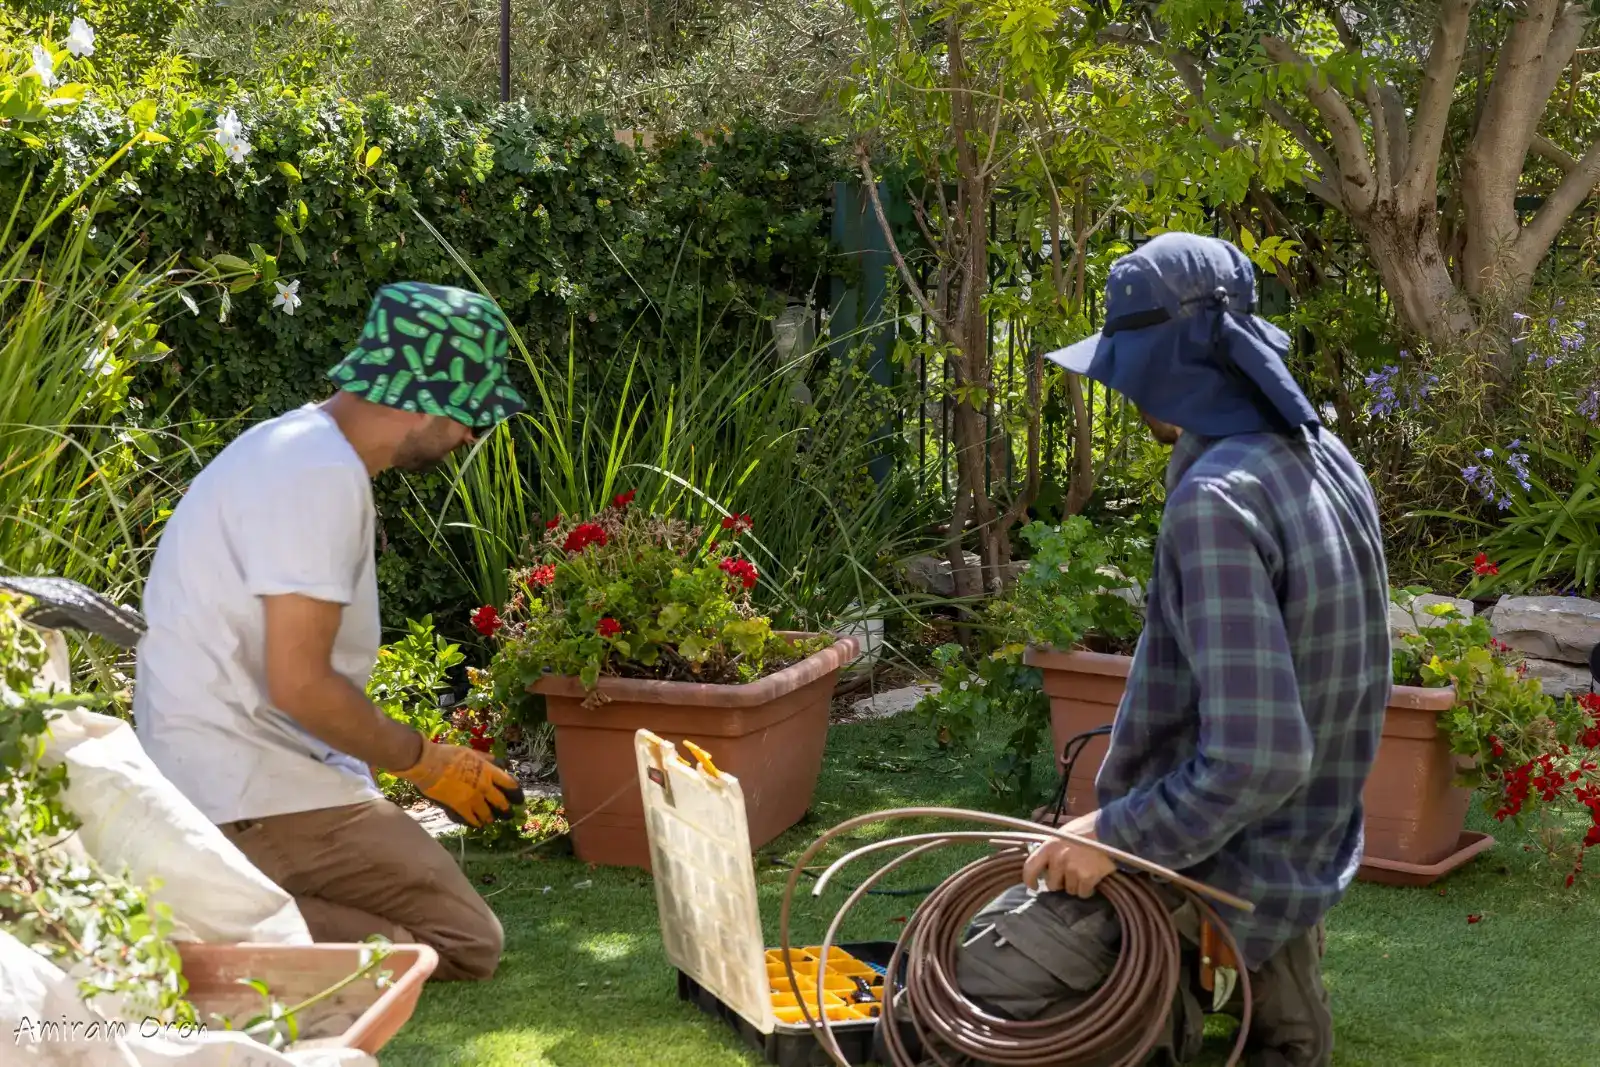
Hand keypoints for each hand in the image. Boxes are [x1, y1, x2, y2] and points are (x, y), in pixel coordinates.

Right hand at [394, 738, 522, 827]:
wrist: (429, 763)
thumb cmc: (448, 754)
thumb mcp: (470, 752)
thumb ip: (485, 758)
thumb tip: (496, 760)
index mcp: (488, 771)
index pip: (509, 784)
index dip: (516, 793)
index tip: (519, 798)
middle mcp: (484, 786)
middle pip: (501, 802)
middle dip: (506, 810)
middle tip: (508, 814)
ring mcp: (473, 798)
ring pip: (488, 814)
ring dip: (490, 818)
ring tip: (491, 820)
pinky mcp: (460, 807)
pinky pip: (472, 819)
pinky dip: (475, 823)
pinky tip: (477, 824)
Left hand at [1023, 810, 1116, 898]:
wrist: (1113, 831)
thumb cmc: (1088, 829)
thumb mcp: (1064, 834)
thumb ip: (1053, 849)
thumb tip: (1045, 864)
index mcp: (1049, 846)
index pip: (1030, 867)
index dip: (1029, 880)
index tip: (1034, 887)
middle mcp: (1058, 859)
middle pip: (1052, 884)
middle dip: (1061, 882)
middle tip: (1071, 874)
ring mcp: (1072, 869)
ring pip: (1069, 890)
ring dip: (1076, 885)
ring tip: (1085, 872)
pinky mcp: (1087, 878)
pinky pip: (1083, 893)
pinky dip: (1088, 889)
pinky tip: (1093, 878)